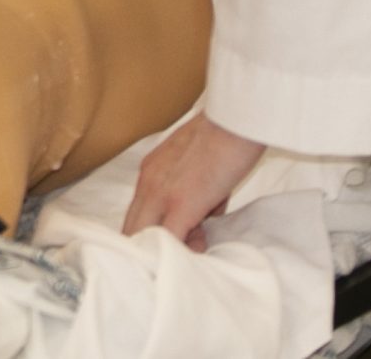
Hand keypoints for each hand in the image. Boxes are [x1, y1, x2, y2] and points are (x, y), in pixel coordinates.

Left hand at [123, 113, 266, 249]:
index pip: (136, 214)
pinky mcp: (181, 204)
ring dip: (171, 249)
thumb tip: (202, 223)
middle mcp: (147, 182)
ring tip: (200, 243)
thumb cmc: (227, 138)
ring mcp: (160, 194)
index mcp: (150, 171)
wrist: (238, 117)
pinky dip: (181, 252)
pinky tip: (200, 251)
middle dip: (155, 247)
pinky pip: (169, 240)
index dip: (153, 234)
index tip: (179, 240)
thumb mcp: (199, 168)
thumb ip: (194, 196)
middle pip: (132, 230)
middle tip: (187, 248)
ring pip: (144, 237)